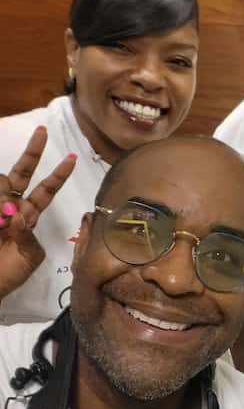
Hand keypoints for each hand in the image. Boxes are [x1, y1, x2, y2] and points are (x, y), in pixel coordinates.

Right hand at [0, 126, 75, 299]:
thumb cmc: (9, 275)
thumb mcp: (29, 257)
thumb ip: (29, 236)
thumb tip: (20, 215)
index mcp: (28, 217)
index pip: (46, 190)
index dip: (58, 175)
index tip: (73, 158)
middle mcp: (11, 207)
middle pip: (22, 174)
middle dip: (33, 153)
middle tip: (42, 133)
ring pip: (2, 185)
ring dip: (4, 199)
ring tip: (1, 224)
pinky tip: (0, 222)